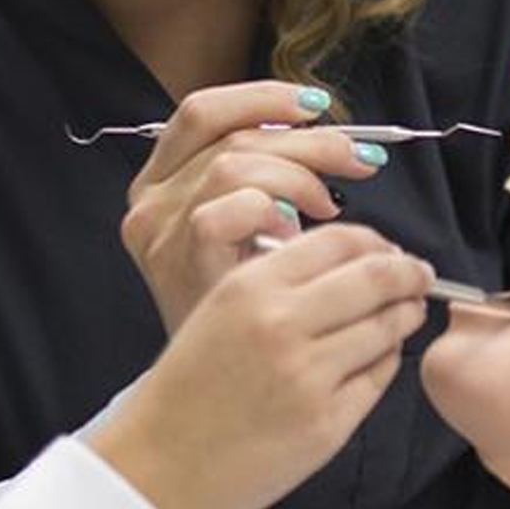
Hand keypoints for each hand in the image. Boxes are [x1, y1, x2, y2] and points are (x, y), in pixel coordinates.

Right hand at [89, 222, 430, 508]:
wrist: (160, 466)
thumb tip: (353, 260)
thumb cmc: (188, 390)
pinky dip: (387, 361)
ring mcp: (309, 377)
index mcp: (250, 287)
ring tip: (407, 313)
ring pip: (387, 328)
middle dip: (409, 273)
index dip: (378, 242)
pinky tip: (378, 357)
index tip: (390, 250)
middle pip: (377, 278)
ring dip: (405, 315)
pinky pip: (379, 377)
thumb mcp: (219, 310)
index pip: (340, 241)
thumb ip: (279, 280)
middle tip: (419, 276)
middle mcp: (282, 324)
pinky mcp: (328, 424)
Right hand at [117, 80, 387, 332]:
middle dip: (310, 142)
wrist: (199, 409)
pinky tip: (296, 238)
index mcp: (154, 189)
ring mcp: (162, 242)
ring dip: (298, 178)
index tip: (318, 107)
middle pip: (235, 139)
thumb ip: (262, 187)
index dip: (262, 99)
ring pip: (235, 168)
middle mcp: (148, 211)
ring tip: (330, 210)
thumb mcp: (236, 242)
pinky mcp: (184, 272)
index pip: (200, 114)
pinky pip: (226, 213)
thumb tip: (337, 142)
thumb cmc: (231, 327)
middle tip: (361, 160)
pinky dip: (269, 212)